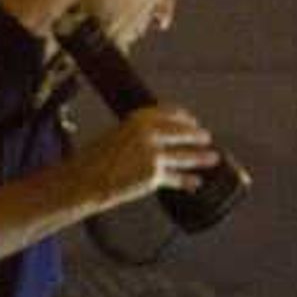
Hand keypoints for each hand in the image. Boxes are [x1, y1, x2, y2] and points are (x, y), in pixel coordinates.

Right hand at [82, 105, 218, 204]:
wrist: (84, 180)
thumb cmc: (95, 159)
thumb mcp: (118, 135)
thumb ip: (141, 134)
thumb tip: (162, 139)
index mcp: (139, 118)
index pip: (171, 113)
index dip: (185, 118)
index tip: (192, 121)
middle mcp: (149, 134)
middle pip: (183, 133)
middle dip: (197, 136)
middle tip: (206, 138)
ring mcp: (153, 155)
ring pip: (185, 156)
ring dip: (201, 157)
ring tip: (212, 158)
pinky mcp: (154, 175)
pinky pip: (176, 178)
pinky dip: (187, 181)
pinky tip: (195, 182)